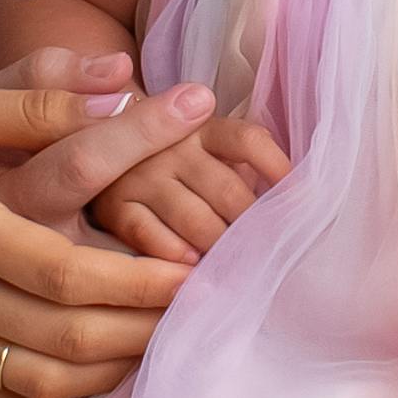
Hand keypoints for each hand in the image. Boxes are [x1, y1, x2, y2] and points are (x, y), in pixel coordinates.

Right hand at [0, 69, 221, 397]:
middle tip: (203, 311)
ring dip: (109, 371)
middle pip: (58, 340)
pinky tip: (100, 371)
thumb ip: (37, 95)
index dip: (136, 281)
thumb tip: (124, 79)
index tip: (197, 271)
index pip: (60, 273)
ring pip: (36, 385)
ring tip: (167, 341)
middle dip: (141, 330)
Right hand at [90, 109, 293, 263]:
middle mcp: (172, 146)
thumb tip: (297, 202)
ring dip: (221, 248)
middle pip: (229, 190)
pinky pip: (150, 235)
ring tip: (240, 270)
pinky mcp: (113, 206)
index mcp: (202, 127)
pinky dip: (175, 255)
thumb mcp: (204, 152)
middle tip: (273, 255)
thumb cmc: (171, 167)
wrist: (93, 152)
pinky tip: (192, 269)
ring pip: (195, 219)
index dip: (280, 169)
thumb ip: (240, 166)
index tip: (305, 201)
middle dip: (254, 227)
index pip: (249, 140)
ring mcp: (141, 175)